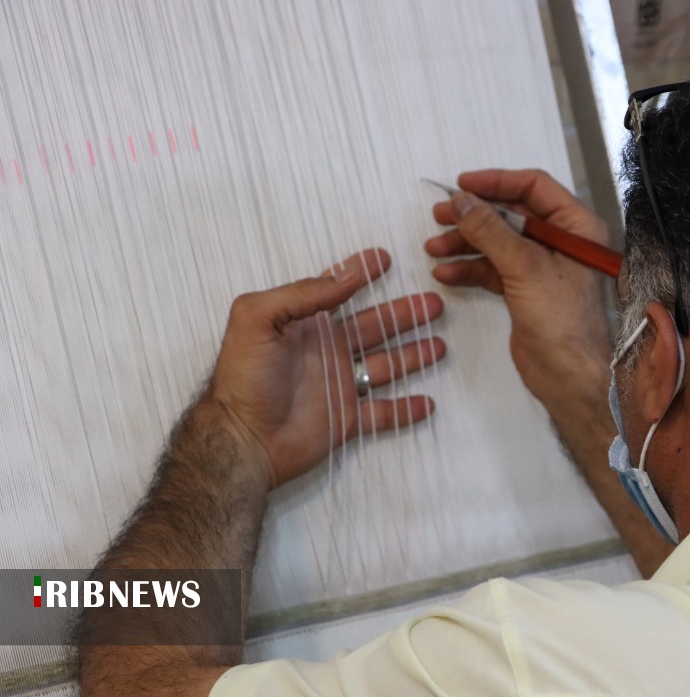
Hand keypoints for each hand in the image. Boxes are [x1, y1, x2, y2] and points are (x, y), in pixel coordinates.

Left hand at [206, 248, 444, 486]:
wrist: (242, 439)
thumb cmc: (244, 378)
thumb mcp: (258, 319)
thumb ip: (301, 294)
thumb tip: (346, 276)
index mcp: (305, 325)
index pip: (336, 290)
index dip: (359, 273)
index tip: (384, 258)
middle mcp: (326, 351)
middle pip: (374, 327)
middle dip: (404, 314)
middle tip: (433, 304)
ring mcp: (339, 386)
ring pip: (386, 366)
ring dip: (413, 355)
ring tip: (440, 345)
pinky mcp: (347, 419)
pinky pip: (384, 413)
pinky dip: (406, 409)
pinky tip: (428, 403)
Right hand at [425, 169, 611, 425]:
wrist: (568, 375)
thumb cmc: (564, 322)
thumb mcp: (525, 267)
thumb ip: (491, 230)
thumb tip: (463, 201)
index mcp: (577, 227)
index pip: (534, 187)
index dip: (497, 182)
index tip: (463, 185)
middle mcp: (562, 242)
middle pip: (512, 214)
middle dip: (475, 215)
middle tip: (441, 215)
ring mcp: (542, 267)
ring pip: (498, 242)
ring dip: (466, 243)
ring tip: (435, 247)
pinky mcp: (525, 291)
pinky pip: (493, 269)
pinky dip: (470, 268)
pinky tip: (446, 272)